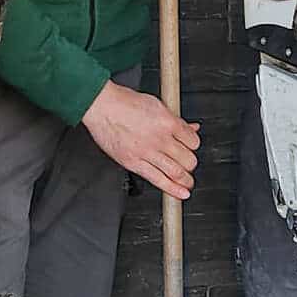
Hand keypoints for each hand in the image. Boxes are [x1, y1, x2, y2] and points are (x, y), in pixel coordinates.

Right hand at [81, 82, 198, 198]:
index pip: (193, 141)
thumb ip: (175, 119)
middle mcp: (160, 138)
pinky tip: (180, 194)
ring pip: (177, 172)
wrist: (102, 106)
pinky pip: (157, 180)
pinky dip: (172, 189)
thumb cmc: (125, 102)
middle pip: (188, 159)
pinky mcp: (134, 163)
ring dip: (186, 180)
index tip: (190, 149)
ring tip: (188, 183)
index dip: (194, 146)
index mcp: (168, 122)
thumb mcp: (157, 105)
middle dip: (190, 164)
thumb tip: (191, 128)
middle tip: (188, 165)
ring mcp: (147, 152)